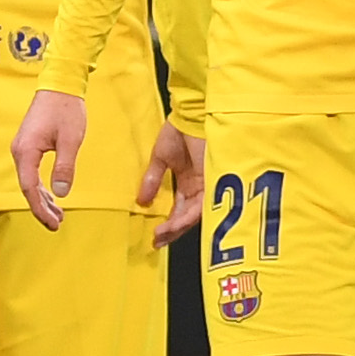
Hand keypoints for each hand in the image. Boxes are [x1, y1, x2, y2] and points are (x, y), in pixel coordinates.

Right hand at [10, 89, 87, 229]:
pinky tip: (52, 196)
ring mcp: (22, 148)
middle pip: (27, 188)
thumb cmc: (66, 110)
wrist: (59, 85)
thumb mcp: (70, 140)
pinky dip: (41, 187)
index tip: (53, 222)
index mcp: (26, 151)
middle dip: (41, 208)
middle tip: (57, 224)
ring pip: (29, 181)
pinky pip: (31, 172)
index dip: (40, 208)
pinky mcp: (28, 145)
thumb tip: (61, 193)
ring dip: (42, 199)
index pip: (29, 188)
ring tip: (57, 216)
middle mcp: (19, 151)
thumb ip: (64, 166)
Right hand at [138, 122, 204, 246]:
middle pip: (189, 216)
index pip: (180, 209)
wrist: (191, 114)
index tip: (155, 236)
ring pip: (196, 214)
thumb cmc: (178, 130)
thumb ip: (153, 180)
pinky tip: (176, 224)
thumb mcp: (160, 158)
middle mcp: (200, 186)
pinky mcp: (213, 181)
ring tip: (162, 235)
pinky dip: (189, 216)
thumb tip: (141, 201)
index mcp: (189, 182)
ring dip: (178, 226)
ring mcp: (208, 184)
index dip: (169, 224)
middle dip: (173, 231)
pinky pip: (203, 205)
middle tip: (158, 241)